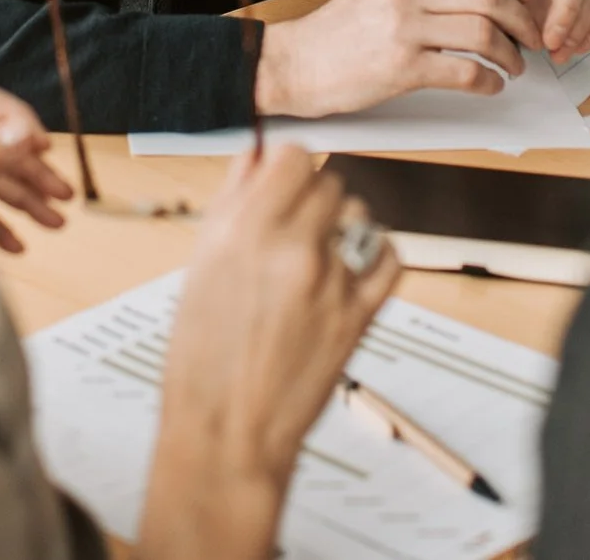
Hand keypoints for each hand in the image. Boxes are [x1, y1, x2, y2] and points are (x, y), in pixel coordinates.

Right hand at [142, 147, 399, 559]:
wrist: (226, 432)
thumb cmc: (203, 359)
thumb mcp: (200, 268)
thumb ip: (232, 203)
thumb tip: (256, 158)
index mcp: (242, 231)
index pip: (292, 156)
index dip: (286, 165)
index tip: (281, 179)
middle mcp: (290, 248)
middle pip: (328, 181)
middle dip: (310, 197)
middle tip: (294, 226)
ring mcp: (331, 281)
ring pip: (358, 215)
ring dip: (341, 226)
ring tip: (318, 255)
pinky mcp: (360, 314)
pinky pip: (389, 257)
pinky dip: (375, 254)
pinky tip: (353, 267)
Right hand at [253, 0, 544, 117]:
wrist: (295, 64)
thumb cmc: (337, 31)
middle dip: (522, 18)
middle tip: (530, 36)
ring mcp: (404, 29)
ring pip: (483, 33)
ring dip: (510, 53)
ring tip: (514, 66)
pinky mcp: (402, 68)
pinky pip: (464, 72)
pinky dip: (487, 82)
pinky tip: (490, 86)